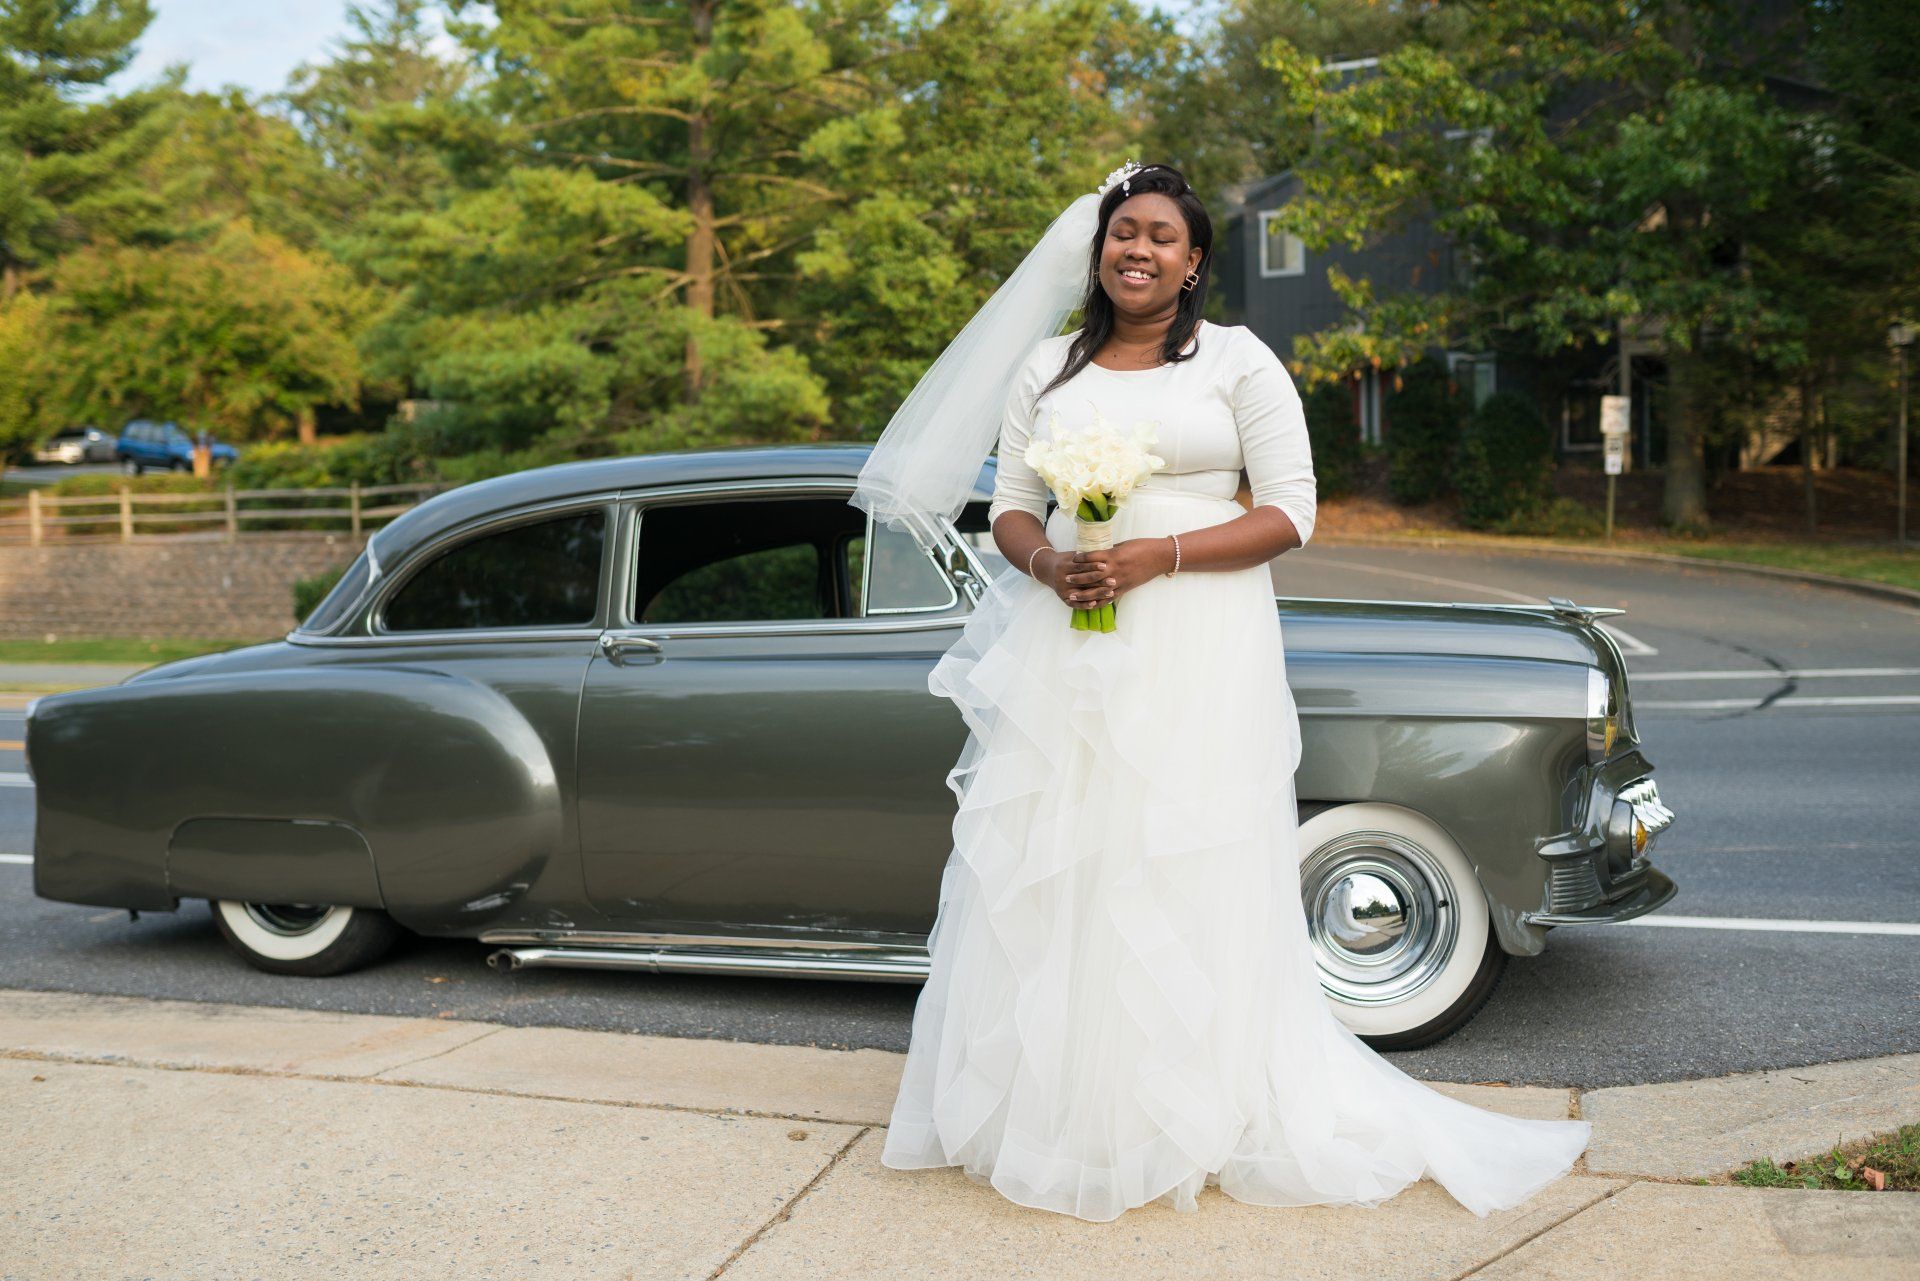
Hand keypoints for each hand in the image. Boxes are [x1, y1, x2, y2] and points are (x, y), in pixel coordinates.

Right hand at [1041, 546, 1114, 610]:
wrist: (1047, 569)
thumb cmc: (1065, 560)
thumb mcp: (1072, 555)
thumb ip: (1085, 556)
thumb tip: (1103, 552)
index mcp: (1064, 566)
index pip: (1081, 567)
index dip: (1093, 566)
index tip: (1106, 566)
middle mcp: (1062, 579)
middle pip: (1083, 581)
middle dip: (1099, 582)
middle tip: (1113, 581)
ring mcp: (1062, 590)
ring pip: (1081, 594)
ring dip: (1097, 594)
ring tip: (1111, 592)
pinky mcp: (1062, 598)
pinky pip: (1074, 604)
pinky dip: (1084, 605)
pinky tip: (1095, 604)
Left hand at [1046, 537, 1165, 609]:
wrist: (1160, 556)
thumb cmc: (1142, 546)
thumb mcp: (1123, 545)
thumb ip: (1109, 551)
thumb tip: (1098, 554)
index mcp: (1113, 556)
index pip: (1091, 558)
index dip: (1080, 559)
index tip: (1072, 559)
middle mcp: (1115, 569)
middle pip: (1092, 575)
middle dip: (1078, 578)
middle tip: (1066, 579)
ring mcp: (1120, 581)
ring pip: (1098, 590)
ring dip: (1084, 593)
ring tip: (1073, 595)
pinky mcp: (1126, 588)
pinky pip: (1110, 598)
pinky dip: (1099, 602)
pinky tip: (1090, 605)